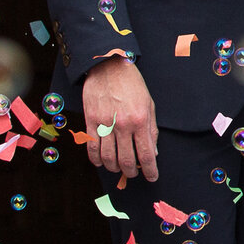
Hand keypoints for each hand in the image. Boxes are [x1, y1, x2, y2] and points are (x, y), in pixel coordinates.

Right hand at [80, 56, 157, 184]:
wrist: (108, 66)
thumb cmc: (132, 84)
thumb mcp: (149, 104)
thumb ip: (152, 129)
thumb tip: (153, 152)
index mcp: (140, 120)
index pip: (147, 154)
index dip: (150, 170)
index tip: (152, 177)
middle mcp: (123, 125)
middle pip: (126, 160)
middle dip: (131, 172)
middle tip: (133, 174)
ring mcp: (105, 124)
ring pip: (108, 158)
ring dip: (114, 168)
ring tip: (118, 168)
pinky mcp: (90, 121)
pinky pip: (92, 147)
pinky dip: (96, 160)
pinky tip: (101, 162)